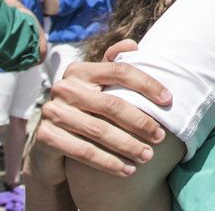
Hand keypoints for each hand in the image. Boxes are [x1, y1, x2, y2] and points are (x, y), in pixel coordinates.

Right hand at [31, 39, 171, 180]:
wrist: (49, 143)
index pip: (119, 70)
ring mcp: (52, 112)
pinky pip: (84, 152)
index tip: (168, 100)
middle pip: (112, 104)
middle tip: (160, 137)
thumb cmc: (83, 110)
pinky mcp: (46, 137)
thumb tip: (133, 45)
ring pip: (99, 131)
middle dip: (141, 122)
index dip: (147, 84)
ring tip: (147, 156)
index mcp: (80, 70)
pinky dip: (109, 163)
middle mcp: (64, 87)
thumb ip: (112, 65)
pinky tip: (127, 170)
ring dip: (128, 146)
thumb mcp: (96, 87)